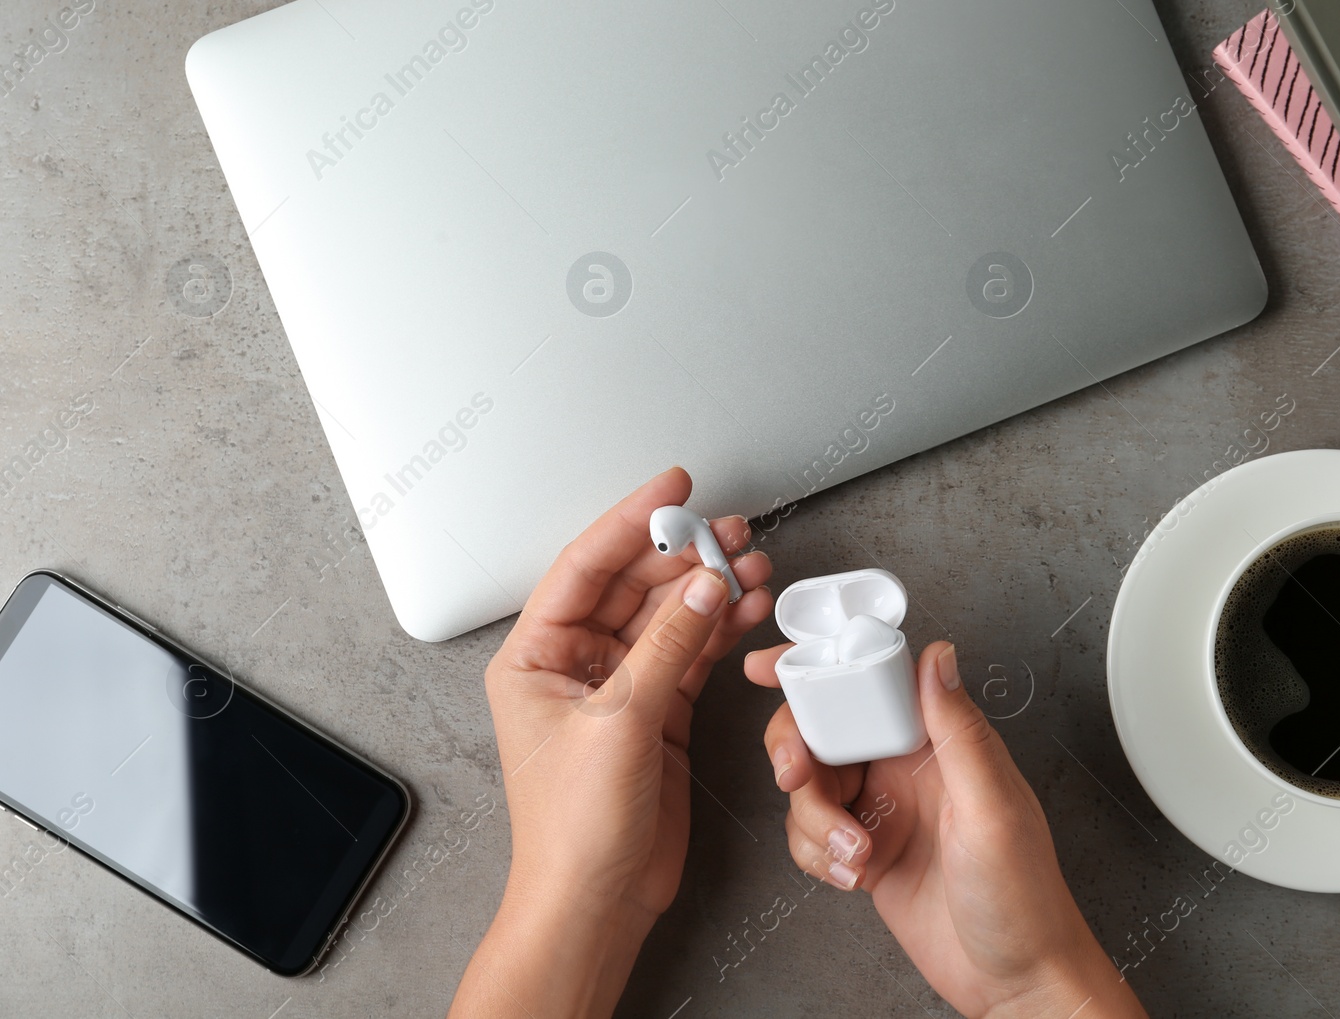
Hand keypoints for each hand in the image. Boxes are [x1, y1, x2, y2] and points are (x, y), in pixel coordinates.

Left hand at [450, 468, 772, 1018]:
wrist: (597, 901)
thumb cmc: (574, 830)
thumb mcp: (619, 724)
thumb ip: (666, 648)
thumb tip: (703, 586)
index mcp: (535, 656)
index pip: (585, 566)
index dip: (631, 521)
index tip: (673, 489)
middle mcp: (574, 663)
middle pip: (633, 585)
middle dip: (684, 556)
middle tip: (731, 533)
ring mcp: (618, 686)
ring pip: (669, 616)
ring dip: (710, 591)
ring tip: (753, 567)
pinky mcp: (656, 712)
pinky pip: (690, 653)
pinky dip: (720, 630)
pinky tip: (748, 609)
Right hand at [746, 641, 1146, 1018]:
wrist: (1013, 981)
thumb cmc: (1024, 899)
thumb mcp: (992, 810)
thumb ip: (959, 732)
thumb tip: (938, 658)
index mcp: (941, 742)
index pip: (873, 682)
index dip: (820, 668)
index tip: (772, 667)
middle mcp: (908, 768)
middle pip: (824, 729)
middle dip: (796, 750)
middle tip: (795, 776)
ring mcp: (883, 809)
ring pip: (810, 786)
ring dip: (813, 820)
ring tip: (853, 853)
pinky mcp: (864, 851)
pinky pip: (810, 834)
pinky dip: (815, 854)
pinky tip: (851, 875)